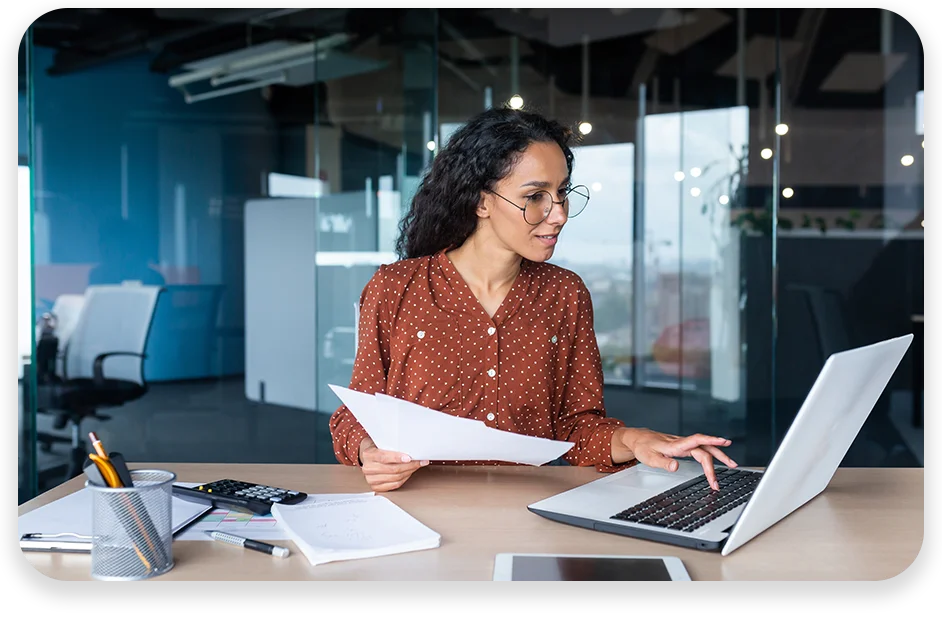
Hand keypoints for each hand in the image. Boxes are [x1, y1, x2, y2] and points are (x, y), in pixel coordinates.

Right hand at [358, 436, 427, 491]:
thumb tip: (411, 448)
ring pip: (395, 478)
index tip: (409, 458)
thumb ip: (392, 445)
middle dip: (409, 465)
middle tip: (420, 461)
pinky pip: (395, 485)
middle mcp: (368, 468)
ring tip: (417, 466)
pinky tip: (409, 473)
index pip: (384, 457)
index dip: (397, 458)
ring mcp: (371, 479)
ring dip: (409, 472)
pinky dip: (405, 479)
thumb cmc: (378, 448)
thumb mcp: (381, 443)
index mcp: (368, 455)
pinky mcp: (376, 487)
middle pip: (392, 469)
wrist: (369, 457)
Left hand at [620, 428, 736, 489]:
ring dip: (719, 456)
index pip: (696, 441)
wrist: (637, 438)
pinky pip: (701, 449)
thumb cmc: (643, 448)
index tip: (724, 442)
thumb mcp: (649, 458)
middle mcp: (681, 443)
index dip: (710, 440)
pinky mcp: (683, 446)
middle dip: (717, 461)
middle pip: (704, 449)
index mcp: (674, 445)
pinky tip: (718, 458)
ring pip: (705, 448)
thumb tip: (676, 467)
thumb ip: (663, 463)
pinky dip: (711, 454)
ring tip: (732, 464)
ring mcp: (683, 444)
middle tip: (723, 476)